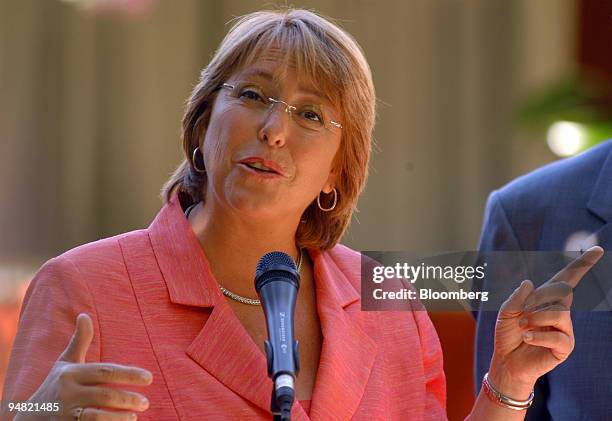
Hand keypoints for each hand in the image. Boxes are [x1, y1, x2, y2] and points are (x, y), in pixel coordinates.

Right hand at [17, 313, 152, 420]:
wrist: (28, 419)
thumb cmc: (54, 387)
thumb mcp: (64, 364)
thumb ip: (79, 342)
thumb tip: (84, 315)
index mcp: (70, 373)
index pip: (105, 372)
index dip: (129, 374)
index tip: (149, 378)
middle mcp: (66, 392)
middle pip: (105, 395)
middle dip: (128, 398)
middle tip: (146, 402)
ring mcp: (65, 413)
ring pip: (98, 415)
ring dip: (121, 416)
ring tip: (136, 415)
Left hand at [488, 246, 603, 399]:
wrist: (506, 361)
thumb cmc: (508, 334)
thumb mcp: (505, 312)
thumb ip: (516, 298)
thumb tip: (530, 283)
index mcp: (546, 299)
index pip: (567, 279)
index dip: (581, 265)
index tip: (597, 250)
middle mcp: (560, 311)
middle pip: (561, 291)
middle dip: (537, 301)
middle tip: (520, 315)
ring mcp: (565, 329)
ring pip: (559, 313)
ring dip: (535, 319)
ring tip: (523, 328)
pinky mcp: (565, 346)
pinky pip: (558, 336)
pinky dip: (538, 336)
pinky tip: (527, 339)